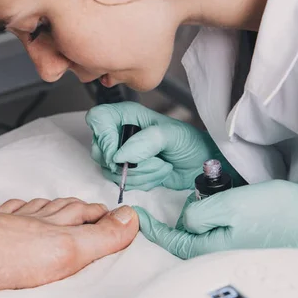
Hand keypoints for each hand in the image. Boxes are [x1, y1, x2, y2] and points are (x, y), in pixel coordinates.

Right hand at [86, 102, 235, 190]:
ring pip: (110, 170)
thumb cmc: (189, 142)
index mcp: (127, 115)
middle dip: (127, 163)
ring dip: (139, 174)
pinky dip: (142, 182)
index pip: (97, 119)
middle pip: (99, 149)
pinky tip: (157, 173)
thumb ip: (146, 141)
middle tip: (151, 159)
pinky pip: (121, 182)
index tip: (118, 154)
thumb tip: (121, 155)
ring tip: (160, 165)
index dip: (103, 138)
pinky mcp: (128, 171)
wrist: (200, 164)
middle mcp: (121, 132)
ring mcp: (123, 153)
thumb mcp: (171, 135)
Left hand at [134, 180, 297, 268]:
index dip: (152, 226)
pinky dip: (213, 214)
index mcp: (212, 248)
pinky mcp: (244, 239)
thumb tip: (184, 218)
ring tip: (213, 196)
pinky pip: (219, 227)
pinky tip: (224, 202)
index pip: (172, 239)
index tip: (137, 213)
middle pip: (186, 234)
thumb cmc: (278, 211)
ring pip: (203, 229)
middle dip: (182, 215)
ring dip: (200, 211)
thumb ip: (199, 213)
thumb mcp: (229, 205)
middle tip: (191, 195)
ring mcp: (233, 247)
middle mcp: (220, 253)